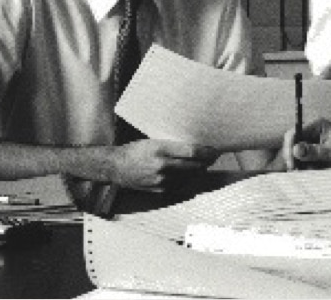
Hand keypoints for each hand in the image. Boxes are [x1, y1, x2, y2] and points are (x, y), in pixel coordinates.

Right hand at [105, 139, 219, 191]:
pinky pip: (180, 186)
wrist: (116, 167)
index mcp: (160, 149)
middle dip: (206, 161)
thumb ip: (172, 146)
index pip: (191, 151)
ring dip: (199, 171)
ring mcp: (161, 179)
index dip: (206, 152)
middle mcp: (162, 165)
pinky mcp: (159, 189)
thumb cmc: (135, 150)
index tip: (214, 149)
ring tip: (205, 165)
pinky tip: (192, 176)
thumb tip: (194, 148)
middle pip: (193, 166)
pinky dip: (189, 180)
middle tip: (214, 156)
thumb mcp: (153, 142)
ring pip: (189, 177)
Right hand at [280, 119, 330, 169]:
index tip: (290, 160)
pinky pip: (303, 161)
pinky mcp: (314, 154)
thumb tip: (296, 150)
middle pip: (293, 143)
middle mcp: (312, 133)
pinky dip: (304, 167)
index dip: (289, 146)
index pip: (295, 132)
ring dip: (297, 164)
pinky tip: (309, 172)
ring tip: (302, 172)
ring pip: (296, 154)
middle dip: (292, 156)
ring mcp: (312, 144)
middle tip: (293, 170)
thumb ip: (314, 152)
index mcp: (317, 125)